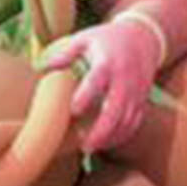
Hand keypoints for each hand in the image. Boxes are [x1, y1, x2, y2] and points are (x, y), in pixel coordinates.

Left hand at [36, 16, 164, 152]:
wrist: (143, 37)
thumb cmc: (107, 39)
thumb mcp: (86, 39)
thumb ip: (66, 54)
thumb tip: (43, 67)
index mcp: (107, 62)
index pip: (97, 81)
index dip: (86, 96)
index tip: (73, 110)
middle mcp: (124, 79)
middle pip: (115, 109)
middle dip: (101, 130)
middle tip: (84, 145)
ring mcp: (135, 91)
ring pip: (126, 120)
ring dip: (111, 137)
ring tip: (91, 147)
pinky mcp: (142, 99)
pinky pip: (135, 122)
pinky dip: (122, 135)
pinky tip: (107, 143)